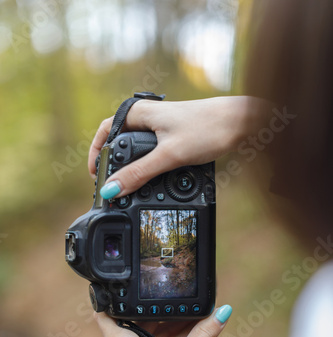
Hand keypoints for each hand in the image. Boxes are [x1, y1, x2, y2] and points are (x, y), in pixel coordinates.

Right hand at [88, 96, 265, 196]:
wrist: (241, 122)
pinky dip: (147, 166)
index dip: (96, 154)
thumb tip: (112, 189)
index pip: (105, 132)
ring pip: (136, 149)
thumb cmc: (208, 128)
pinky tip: (152, 179)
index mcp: (139, 114)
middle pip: (118, 142)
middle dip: (113, 164)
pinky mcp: (173, 135)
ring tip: (129, 187)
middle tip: (112, 187)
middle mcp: (147, 117)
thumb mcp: (169, 155)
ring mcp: (160, 126)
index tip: (95, 177)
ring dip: (131, 167)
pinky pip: (151, 152)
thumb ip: (139, 173)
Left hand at [95, 305, 231, 336]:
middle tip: (172, 292)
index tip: (124, 282)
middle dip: (154, 306)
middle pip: (135, 317)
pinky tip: (193, 326)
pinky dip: (173, 334)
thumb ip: (205, 333)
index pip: (106, 310)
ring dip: (168, 320)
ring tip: (188, 307)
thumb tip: (221, 312)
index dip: (111, 294)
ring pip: (150, 330)